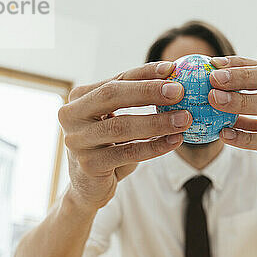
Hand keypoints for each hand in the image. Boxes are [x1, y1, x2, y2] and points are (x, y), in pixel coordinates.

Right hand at [58, 61, 191, 210]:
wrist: (89, 187)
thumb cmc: (109, 147)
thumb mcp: (118, 121)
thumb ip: (135, 101)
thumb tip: (174, 80)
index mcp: (79, 98)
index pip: (116, 80)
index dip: (144, 73)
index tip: (172, 69)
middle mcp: (72, 115)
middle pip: (112, 95)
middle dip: (148, 92)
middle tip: (179, 91)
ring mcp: (77, 141)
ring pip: (121, 126)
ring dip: (157, 121)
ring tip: (184, 119)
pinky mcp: (89, 165)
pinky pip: (127, 153)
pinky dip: (154, 147)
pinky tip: (174, 141)